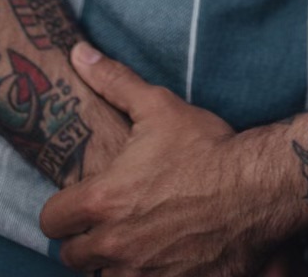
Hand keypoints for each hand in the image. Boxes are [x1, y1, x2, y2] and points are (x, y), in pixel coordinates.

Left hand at [39, 44, 298, 275]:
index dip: (62, 211)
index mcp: (102, 202)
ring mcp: (142, 274)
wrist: (256, 188)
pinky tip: (162, 259)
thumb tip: (78, 53)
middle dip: (87, 240)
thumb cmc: (205, 147)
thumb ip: (113, 81)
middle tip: (111, 222)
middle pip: (74, 257)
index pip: (51, 222)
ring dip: (113, 263)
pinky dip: (147, 275)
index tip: (79, 203)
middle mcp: (114, 245)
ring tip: (136, 241)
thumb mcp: (158, 106)